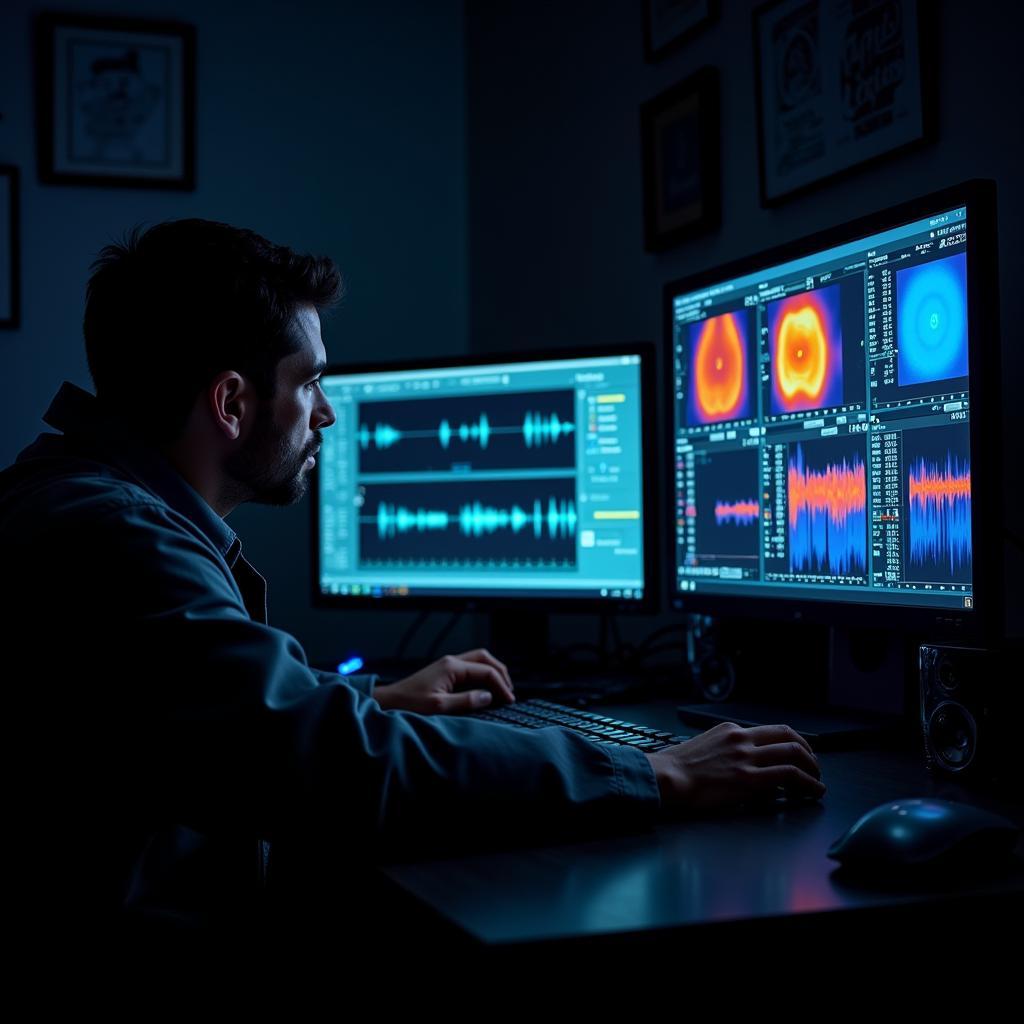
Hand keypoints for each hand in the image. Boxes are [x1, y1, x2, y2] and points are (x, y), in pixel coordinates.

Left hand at [374, 649, 514, 714]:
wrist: (389, 702)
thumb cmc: (410, 704)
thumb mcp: (439, 706)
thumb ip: (466, 701)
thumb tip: (488, 697)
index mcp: (452, 666)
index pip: (486, 671)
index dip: (501, 685)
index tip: (509, 700)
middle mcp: (451, 662)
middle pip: (485, 658)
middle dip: (501, 672)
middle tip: (509, 690)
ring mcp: (448, 665)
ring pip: (478, 660)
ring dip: (492, 672)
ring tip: (501, 689)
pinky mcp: (445, 672)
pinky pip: (470, 668)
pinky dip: (482, 675)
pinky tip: (485, 688)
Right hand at [645, 722, 824, 811]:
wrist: (665, 777)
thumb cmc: (676, 768)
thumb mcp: (705, 747)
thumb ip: (727, 750)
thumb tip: (744, 765)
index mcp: (730, 730)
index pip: (772, 730)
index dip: (794, 741)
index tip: (801, 752)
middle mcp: (741, 738)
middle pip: (788, 737)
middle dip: (808, 752)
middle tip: (814, 766)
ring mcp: (746, 758)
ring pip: (793, 754)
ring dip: (812, 768)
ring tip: (817, 781)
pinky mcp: (749, 779)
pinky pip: (789, 776)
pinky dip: (808, 783)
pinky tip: (813, 791)